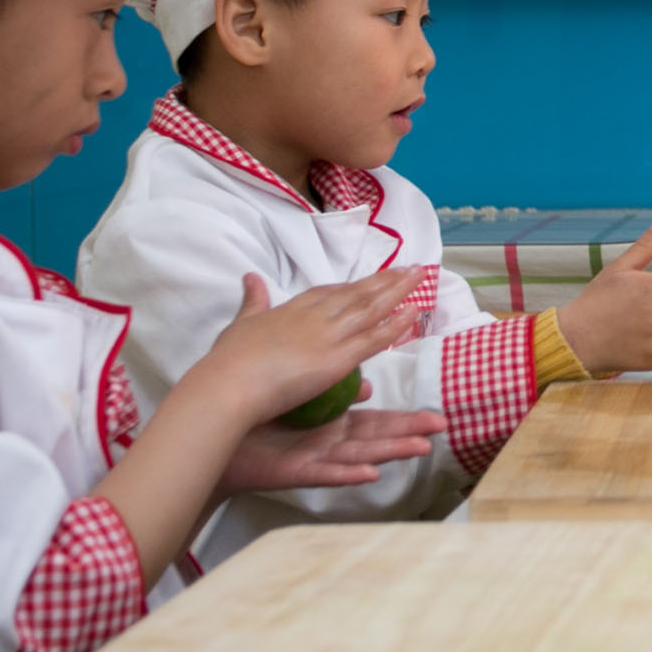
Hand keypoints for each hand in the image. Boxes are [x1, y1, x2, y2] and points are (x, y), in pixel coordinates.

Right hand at [189, 269, 423, 427]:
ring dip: (398, 292)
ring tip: (421, 278)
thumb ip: (252, 301)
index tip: (371, 279)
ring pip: (371, 309)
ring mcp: (328, 335)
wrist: (230, 384)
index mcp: (292, 308)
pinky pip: (373, 340)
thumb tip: (250, 277)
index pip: (329, 292)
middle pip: (357, 293)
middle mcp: (315, 316)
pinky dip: (395, 325)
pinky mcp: (337, 359)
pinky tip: (414, 315)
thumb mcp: (241, 322)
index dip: (353, 286)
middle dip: (385, 280)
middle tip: (412, 268)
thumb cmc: (230, 361)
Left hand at [220, 389, 447, 494]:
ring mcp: (313, 458)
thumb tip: (357, 378)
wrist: (212, 439)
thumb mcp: (291, 387)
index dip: (401, 417)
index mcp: (327, 423)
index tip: (432, 411)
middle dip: (408, 432)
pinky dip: (348, 475)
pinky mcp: (296, 473)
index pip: (371, 419)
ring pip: (360, 455)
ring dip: (390, 452)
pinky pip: (326, 475)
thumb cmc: (248, 416)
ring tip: (421, 448)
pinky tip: (371, 474)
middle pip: (375, 437)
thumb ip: (320, 374)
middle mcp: (327, 442)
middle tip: (441, 428)